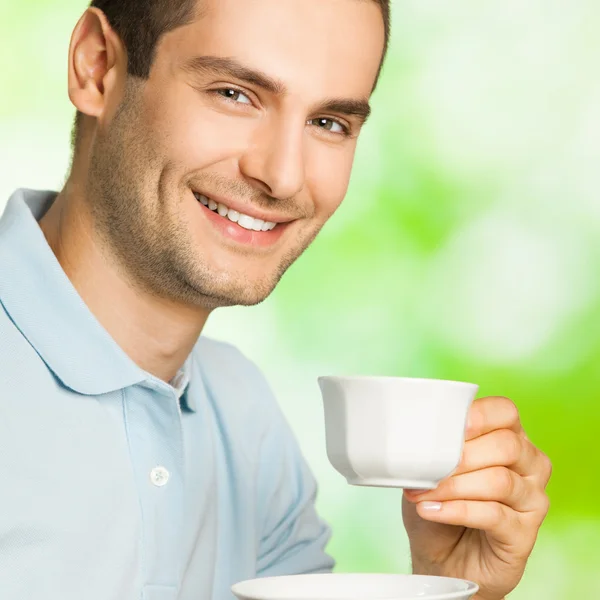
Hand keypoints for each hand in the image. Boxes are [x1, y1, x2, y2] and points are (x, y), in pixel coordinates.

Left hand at [402, 396, 551, 599]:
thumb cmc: (439, 503)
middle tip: (427, 470)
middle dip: (460, 456)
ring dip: (453, 486)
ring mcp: (532, 499)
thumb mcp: (431, 468)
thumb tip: (415, 437)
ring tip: (422, 494)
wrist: (442, 557)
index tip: (445, 428)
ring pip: (499, 480)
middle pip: (505, 445)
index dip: (478, 416)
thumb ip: (434, 448)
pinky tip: (432, 511)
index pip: (505, 411)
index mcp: (510, 437)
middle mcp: (530, 464)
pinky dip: (456, 510)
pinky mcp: (525, 533)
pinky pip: (494, 514)